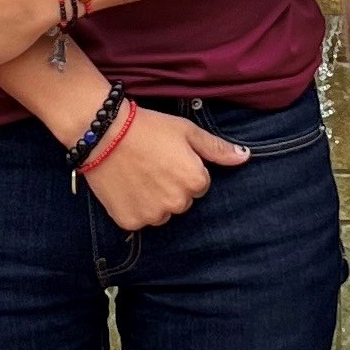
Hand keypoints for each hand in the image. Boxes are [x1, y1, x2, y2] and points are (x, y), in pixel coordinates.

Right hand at [83, 105, 247, 230]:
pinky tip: (125, 187)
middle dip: (170, 187)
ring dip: (153, 200)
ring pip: (161, 213)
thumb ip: (217, 148)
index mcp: (195, 181)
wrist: (103, 133)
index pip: (199, 185)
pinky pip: (139, 220)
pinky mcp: (130, 221)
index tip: (166, 157)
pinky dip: (133, 207)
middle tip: (151, 165)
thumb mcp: (186, 131)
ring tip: (137, 175)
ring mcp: (153, 215)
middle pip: (181, 202)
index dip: (183, 170)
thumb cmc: (148, 127)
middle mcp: (177, 203)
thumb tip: (245, 156)